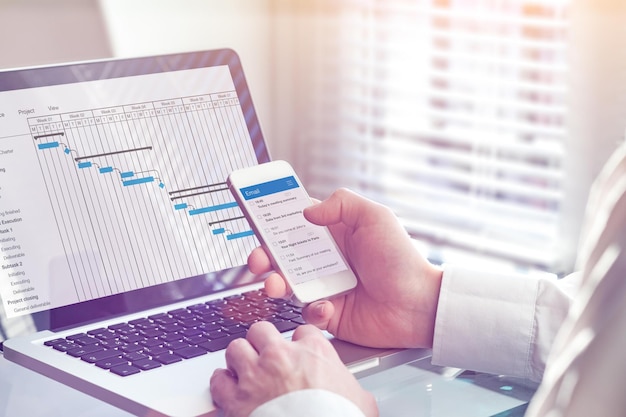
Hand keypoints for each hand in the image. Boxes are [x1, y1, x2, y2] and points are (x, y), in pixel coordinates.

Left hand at [210, 321, 377, 416]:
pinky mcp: (236, 399)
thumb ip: (347, 384)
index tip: (298, 353)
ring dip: (239, 358)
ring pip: (236, 348)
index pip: (302, 331)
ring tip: (244, 369)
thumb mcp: (358, 398)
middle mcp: (282, 356)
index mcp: (314, 352)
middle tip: (265, 355)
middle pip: (262, 330)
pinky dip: (222, 383)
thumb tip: (352, 392)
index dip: (299, 343)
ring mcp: (256, 375)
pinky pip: (219, 379)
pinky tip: (228, 388)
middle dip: (262, 342)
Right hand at [248, 188, 442, 347]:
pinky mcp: (330, 313)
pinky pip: (308, 312)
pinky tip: (326, 307)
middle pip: (283, 256)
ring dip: (276, 284)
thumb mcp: (375, 218)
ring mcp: (326, 287)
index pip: (297, 225)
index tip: (258, 223)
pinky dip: (312, 310)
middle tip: (258, 261)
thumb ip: (342, 204)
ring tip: (276, 286)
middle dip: (264, 257)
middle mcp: (327, 260)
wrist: (418, 306)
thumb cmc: (401, 260)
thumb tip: (307, 211)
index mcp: (335, 235)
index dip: (275, 224)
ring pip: (288, 285)